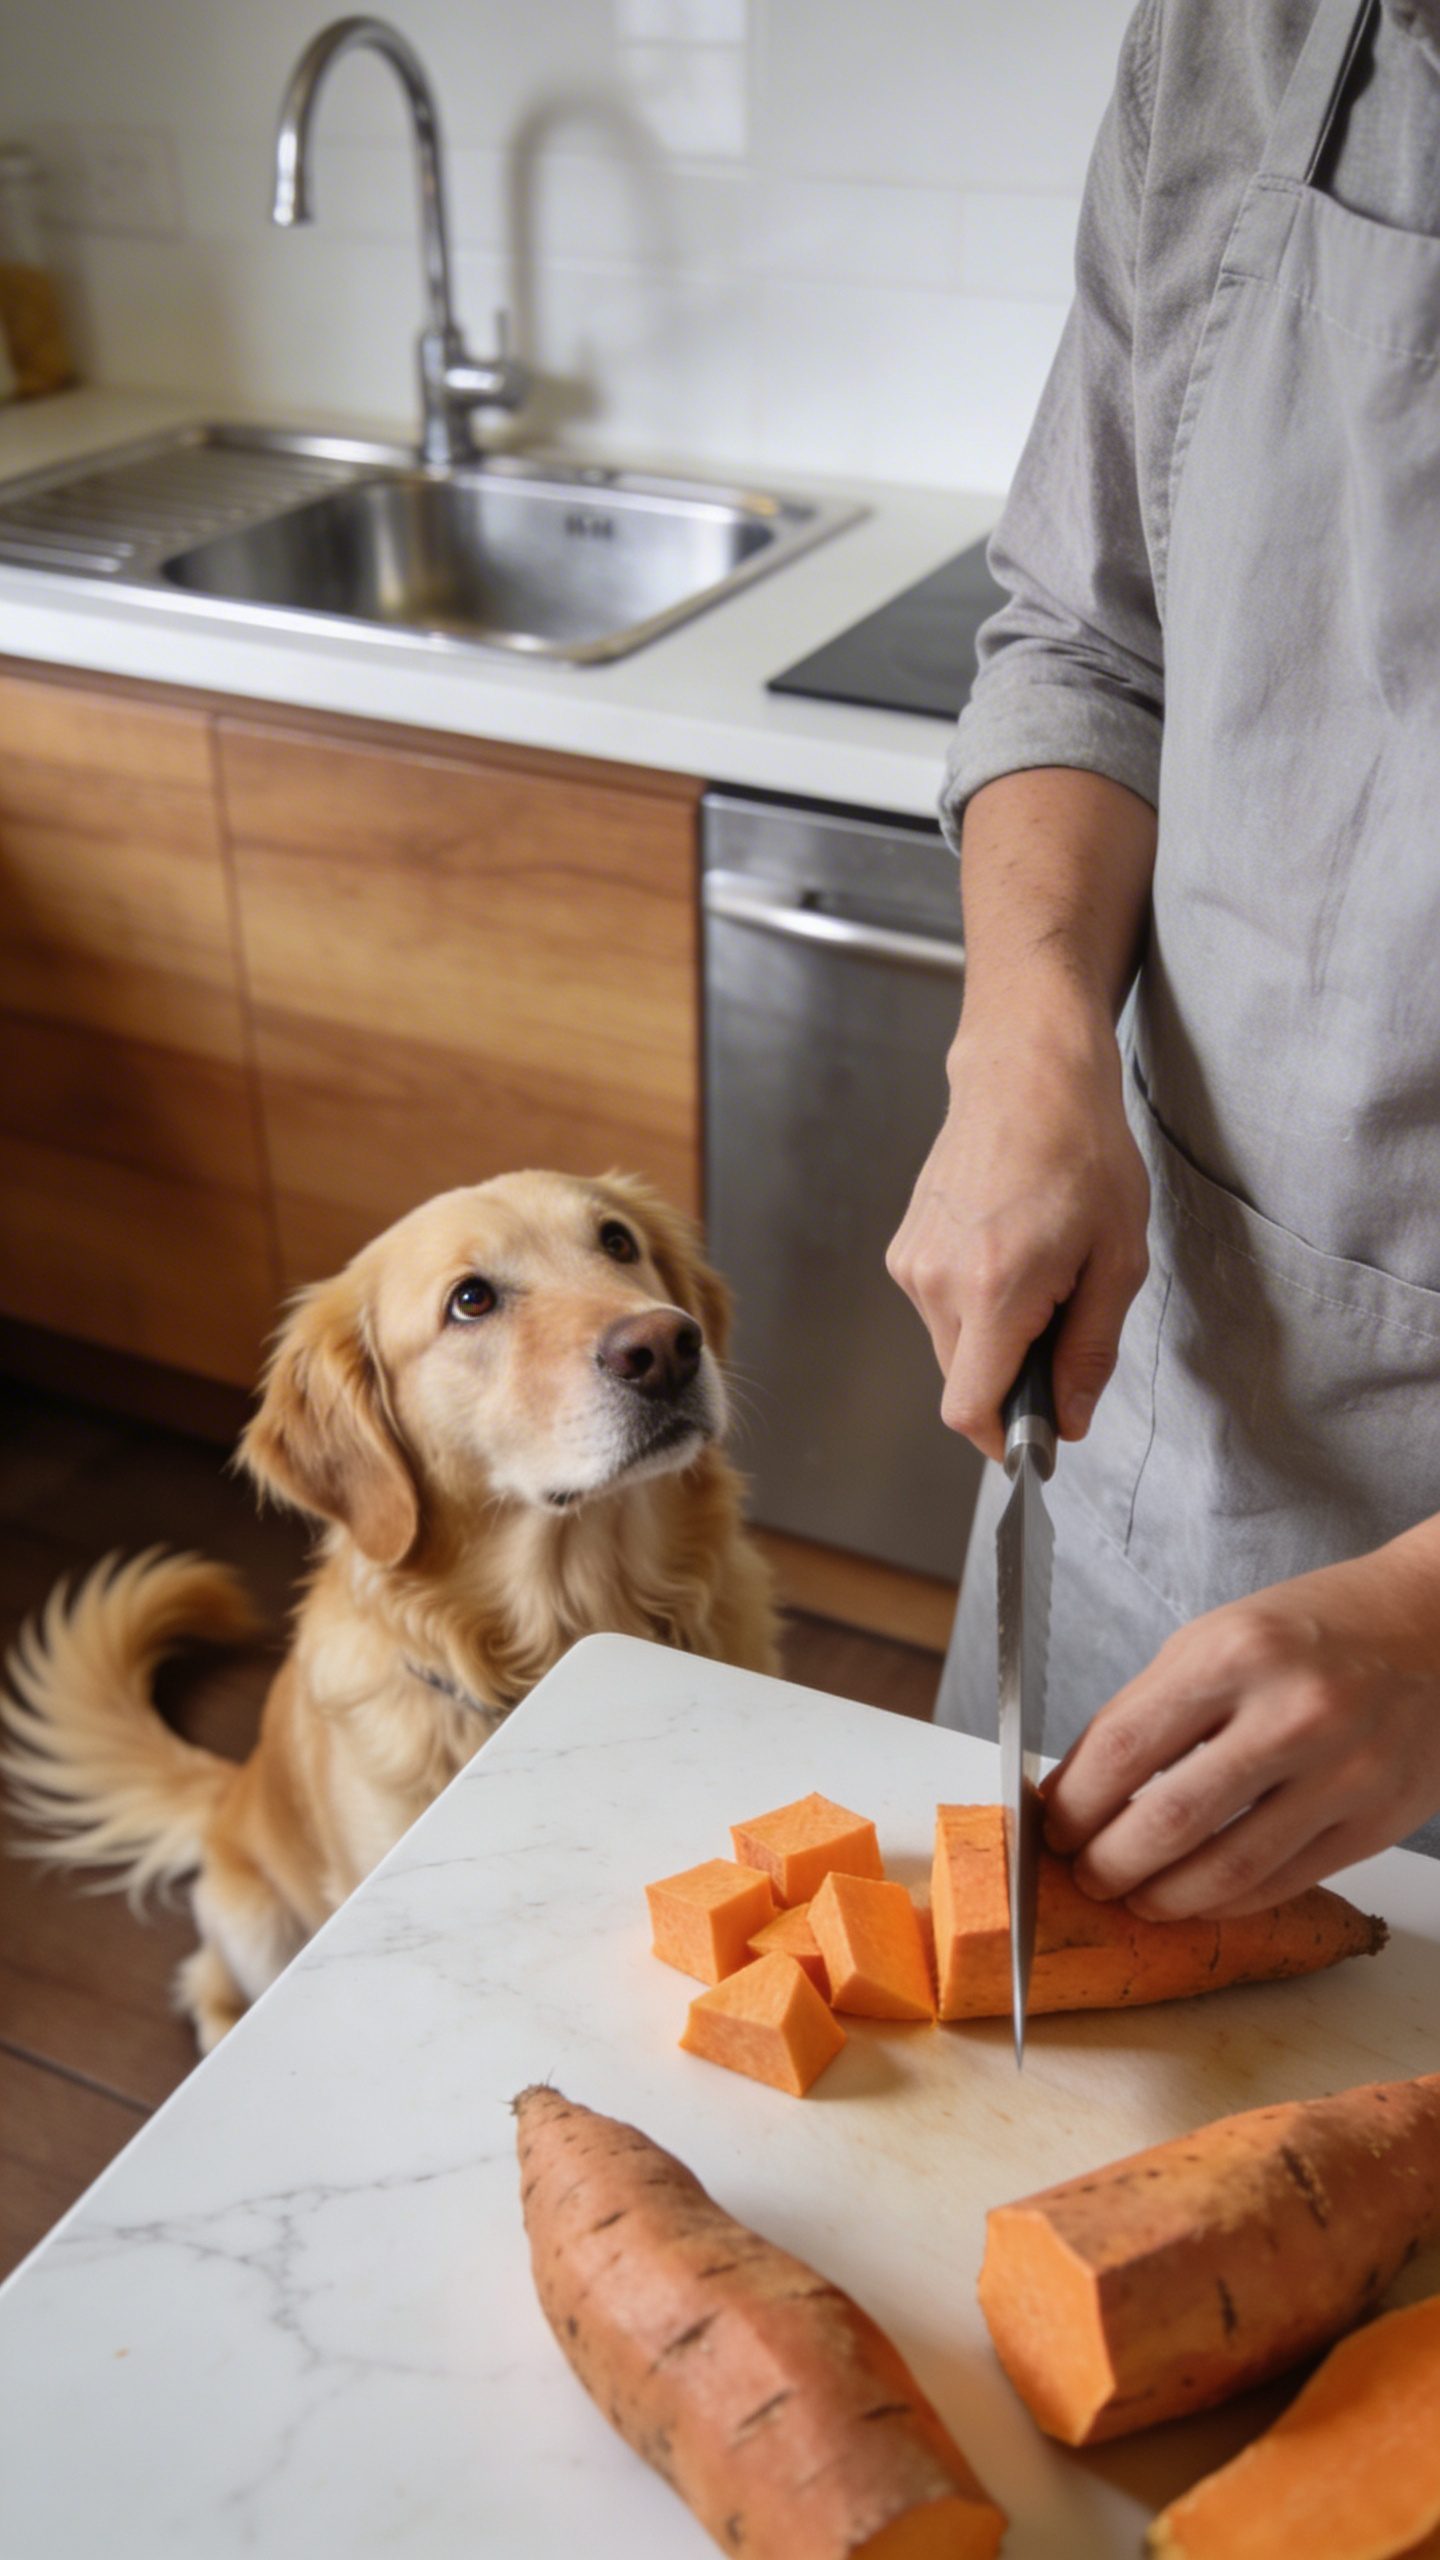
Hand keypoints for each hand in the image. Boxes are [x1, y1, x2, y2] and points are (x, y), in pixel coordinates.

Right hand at [886, 1009, 1149, 1460]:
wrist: (1025, 1076)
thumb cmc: (1083, 1154)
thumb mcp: (1118, 1259)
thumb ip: (1089, 1351)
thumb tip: (1067, 1421)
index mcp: (994, 1289)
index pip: (970, 1410)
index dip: (1005, 1440)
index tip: (1040, 1440)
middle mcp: (936, 1281)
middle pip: (963, 1383)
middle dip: (1012, 1381)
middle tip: (1063, 1325)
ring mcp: (911, 1263)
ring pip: (951, 1348)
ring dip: (995, 1340)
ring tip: (1040, 1275)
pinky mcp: (904, 1248)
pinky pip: (939, 1310)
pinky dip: (976, 1307)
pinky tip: (1010, 1254)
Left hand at [1042, 1540, 1439, 1916]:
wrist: (1431, 1627)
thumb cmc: (1313, 1630)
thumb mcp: (1216, 1638)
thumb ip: (1148, 1710)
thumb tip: (1078, 1787)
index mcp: (1234, 1653)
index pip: (1124, 1748)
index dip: (1075, 1802)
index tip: (1052, 1827)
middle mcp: (1293, 1712)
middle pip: (1169, 1820)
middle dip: (1108, 1863)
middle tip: (1086, 1875)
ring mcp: (1344, 1772)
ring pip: (1227, 1869)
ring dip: (1163, 1896)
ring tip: (1135, 1896)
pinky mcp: (1379, 1821)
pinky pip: (1283, 1882)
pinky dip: (1226, 1900)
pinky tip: (1198, 1896)